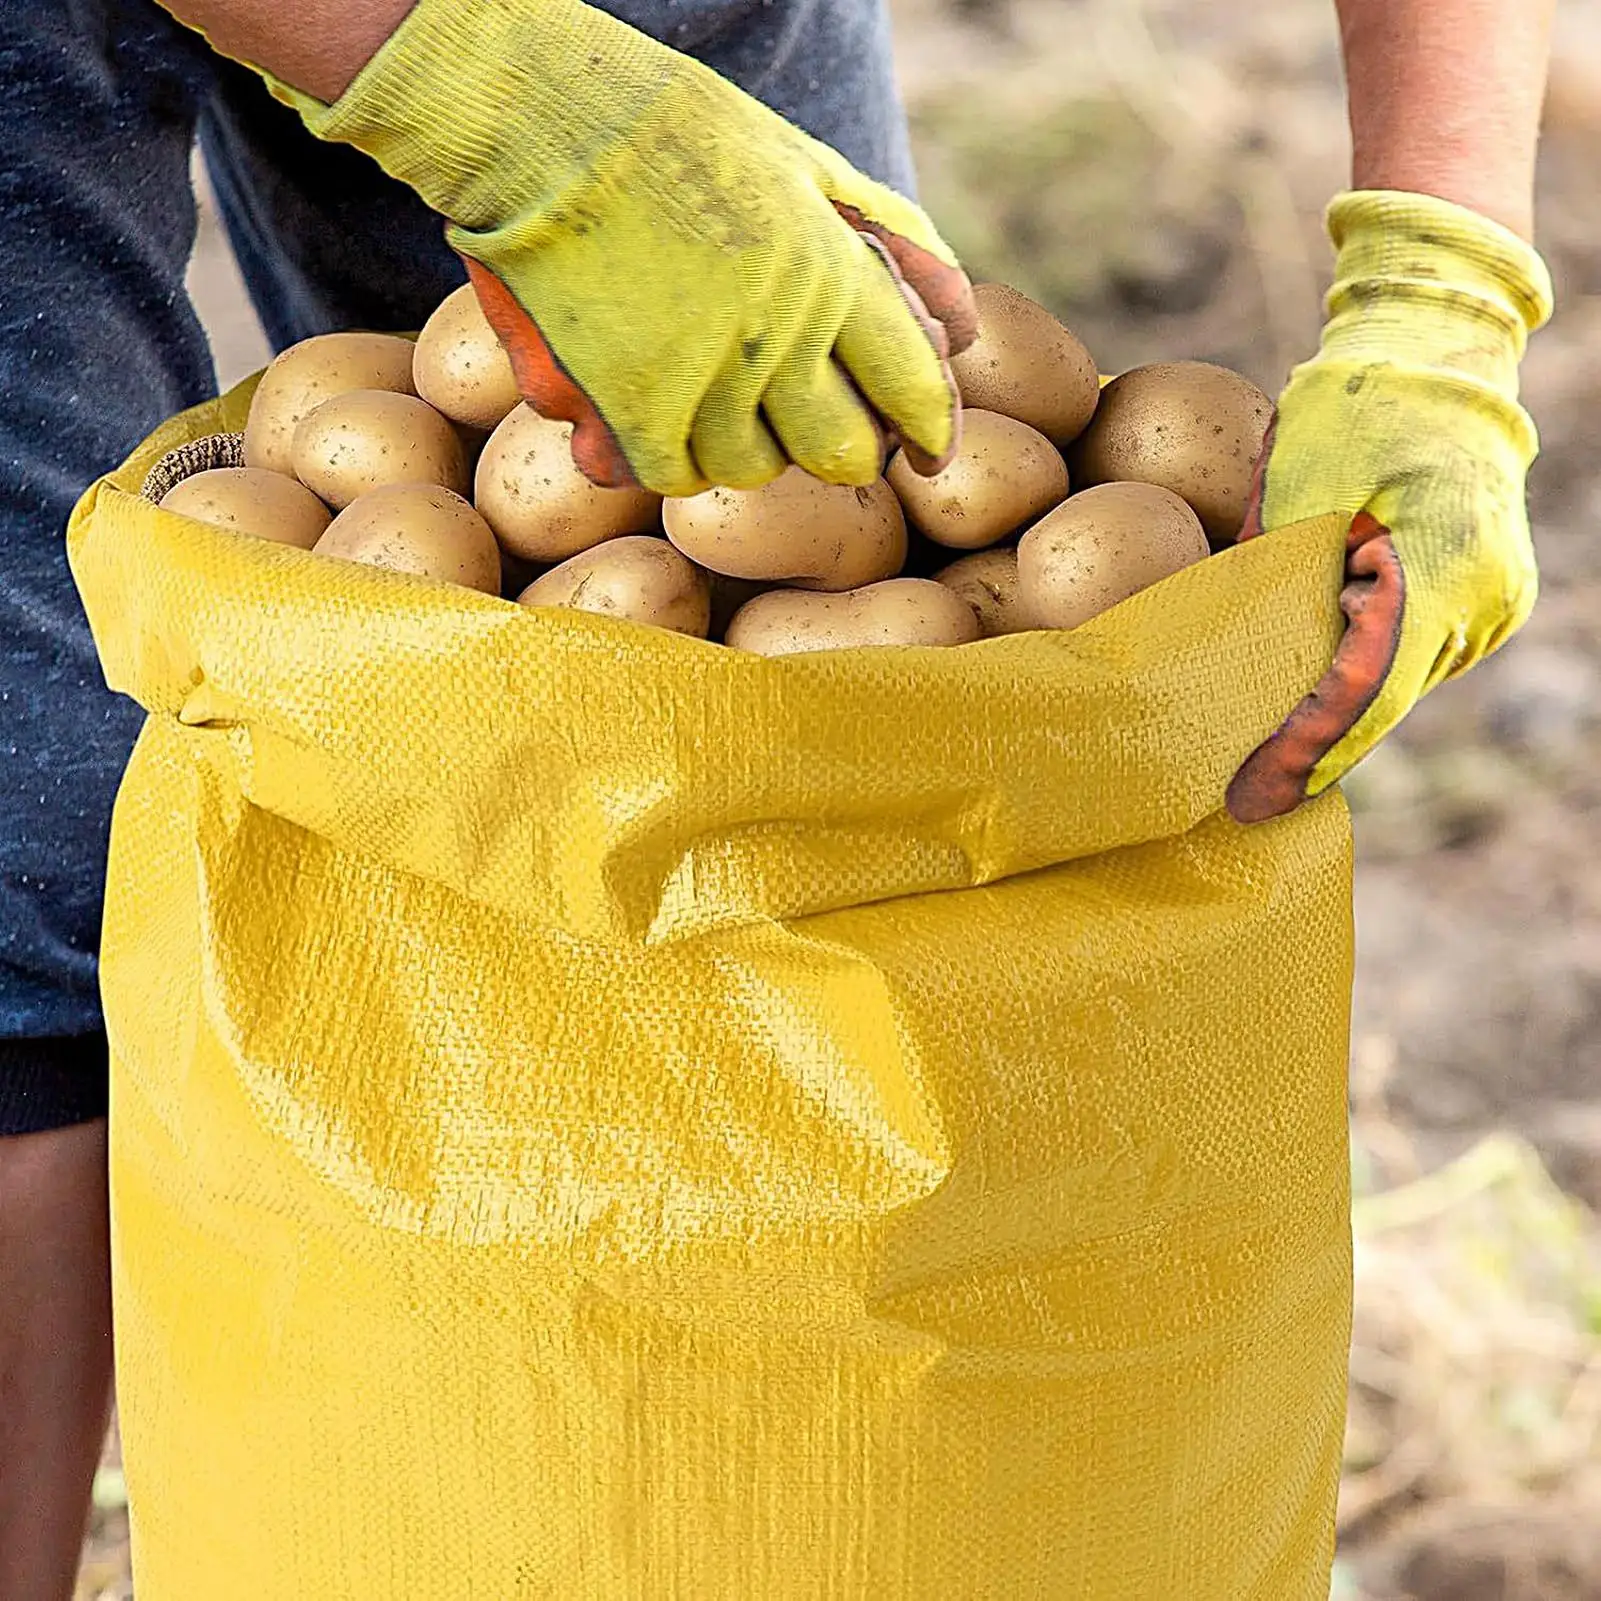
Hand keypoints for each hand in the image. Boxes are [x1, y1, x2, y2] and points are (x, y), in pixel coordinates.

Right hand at [268, 0, 975, 495]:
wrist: (538, 120)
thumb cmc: (677, 132)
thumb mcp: (806, 163)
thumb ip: (894, 244)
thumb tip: (965, 331)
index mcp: (831, 268)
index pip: (914, 382)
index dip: (931, 426)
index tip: (929, 450)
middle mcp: (777, 335)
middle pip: (842, 453)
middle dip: (842, 447)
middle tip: (814, 424)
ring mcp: (702, 381)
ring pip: (755, 471)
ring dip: (747, 443)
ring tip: (717, 390)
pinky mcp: (631, 414)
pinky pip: (676, 477)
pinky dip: (672, 453)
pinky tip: (659, 407)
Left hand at [1226, 191, 1551, 823]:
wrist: (1435, 355)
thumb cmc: (1356, 410)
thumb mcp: (1296, 497)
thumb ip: (1273, 585)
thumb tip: (1226, 669)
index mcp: (1440, 583)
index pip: (1359, 698)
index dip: (1299, 755)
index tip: (1248, 799)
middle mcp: (1480, 607)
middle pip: (1377, 706)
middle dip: (1306, 750)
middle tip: (1236, 798)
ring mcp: (1492, 606)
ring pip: (1394, 689)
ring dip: (1331, 717)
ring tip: (1257, 762)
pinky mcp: (1485, 599)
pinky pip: (1410, 658)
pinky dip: (1359, 679)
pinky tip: (1304, 696)